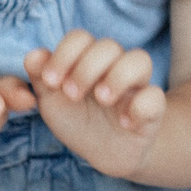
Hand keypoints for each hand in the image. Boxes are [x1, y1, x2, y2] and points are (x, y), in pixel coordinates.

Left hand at [23, 30, 164, 180]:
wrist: (105, 153)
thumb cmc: (78, 120)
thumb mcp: (52, 102)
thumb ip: (41, 78)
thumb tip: (34, 55)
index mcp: (89, 61)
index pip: (81, 38)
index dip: (64, 53)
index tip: (50, 81)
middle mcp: (114, 67)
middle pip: (109, 45)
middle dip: (86, 68)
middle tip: (72, 95)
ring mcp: (136, 88)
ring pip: (140, 60)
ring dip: (117, 77)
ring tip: (101, 99)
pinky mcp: (152, 111)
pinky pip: (156, 97)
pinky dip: (140, 107)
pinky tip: (124, 122)